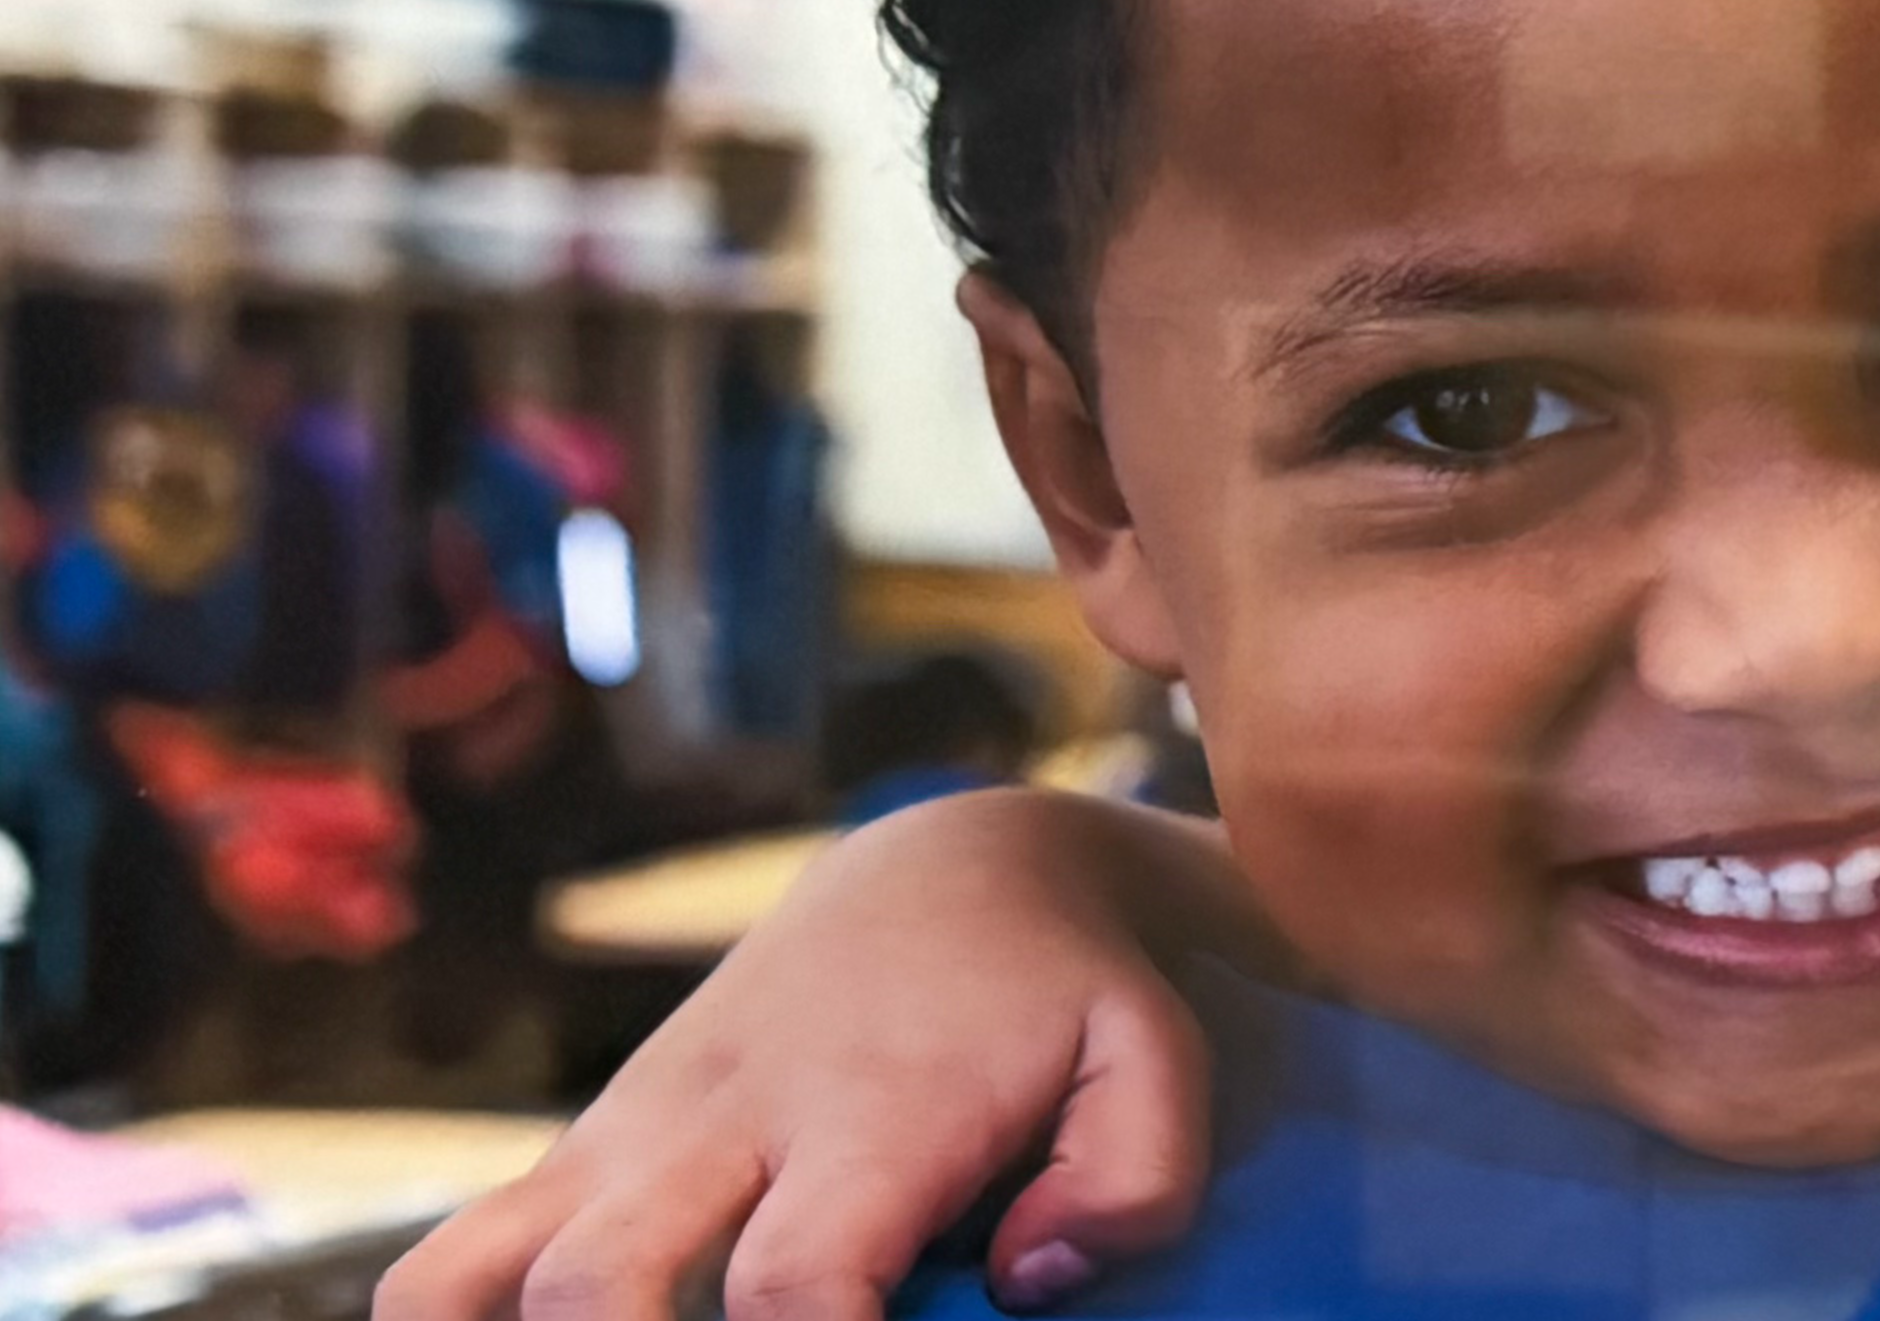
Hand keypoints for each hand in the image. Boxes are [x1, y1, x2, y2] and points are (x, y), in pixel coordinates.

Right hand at [376, 792, 1227, 1320]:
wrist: (942, 875)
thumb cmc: (1059, 994)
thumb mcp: (1150, 1058)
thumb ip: (1133, 1178)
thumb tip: (1028, 1282)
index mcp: (866, 1119)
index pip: (791, 1280)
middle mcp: (723, 1126)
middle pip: (599, 1285)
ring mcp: (633, 1138)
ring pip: (487, 1269)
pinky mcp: (584, 1154)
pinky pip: (453, 1258)